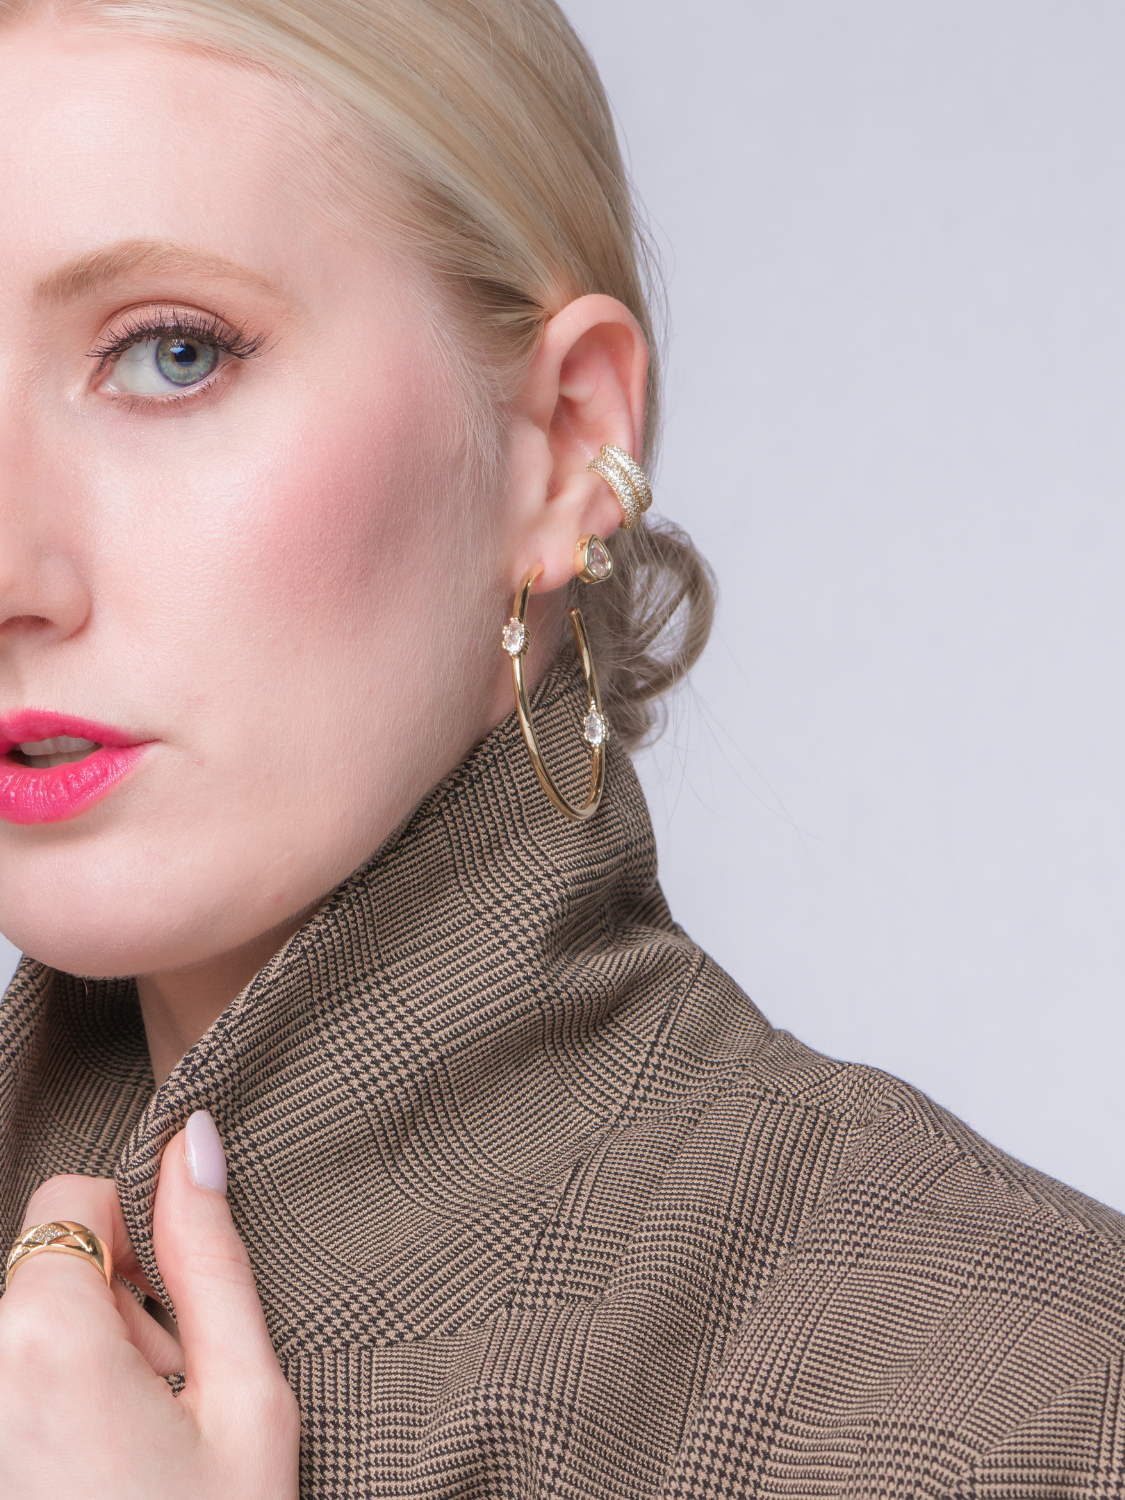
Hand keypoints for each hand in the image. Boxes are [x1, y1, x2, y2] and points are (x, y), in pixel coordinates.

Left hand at [0, 1112, 298, 1497]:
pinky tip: (79, 1475)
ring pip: (16, 1335)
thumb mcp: (245, 1400)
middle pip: (35, 1272)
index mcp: (40, 1339)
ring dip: (65, 1369)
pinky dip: (38, 1410)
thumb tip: (192, 1139)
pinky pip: (6, 1389)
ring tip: (115, 1455)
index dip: (135, 1247)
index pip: (70, 1199)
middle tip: (152, 1412)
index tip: (166, 1332)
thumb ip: (213, 1257)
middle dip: (99, 1315)